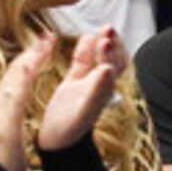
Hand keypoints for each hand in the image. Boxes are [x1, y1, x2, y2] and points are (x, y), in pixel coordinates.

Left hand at [0, 34, 55, 170]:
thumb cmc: (4, 159)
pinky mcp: (3, 117)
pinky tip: (31, 78)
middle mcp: (1, 101)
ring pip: (16, 77)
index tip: (51, 38)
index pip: (23, 69)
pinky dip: (26, 76)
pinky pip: (16, 88)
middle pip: (18, 69)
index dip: (37, 53)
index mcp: (6, 101)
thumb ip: (16, 99)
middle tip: (48, 38)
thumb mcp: (11, 128)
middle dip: (34, 52)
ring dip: (30, 61)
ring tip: (42, 50)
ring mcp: (1, 109)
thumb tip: (24, 71)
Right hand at [36, 26, 125, 153]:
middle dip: (111, 44)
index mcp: (105, 90)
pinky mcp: (72, 84)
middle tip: (108, 28)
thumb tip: (108, 69)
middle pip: (111, 60)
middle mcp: (99, 85)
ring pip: (97, 59)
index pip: (114, 66)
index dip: (112, 52)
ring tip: (102, 29)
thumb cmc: (71, 129)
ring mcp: (86, 83)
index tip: (106, 39)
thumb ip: (96, 89)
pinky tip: (84, 38)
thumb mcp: (84, 109)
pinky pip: (81, 63)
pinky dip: (83, 50)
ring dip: (100, 44)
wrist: (57, 142)